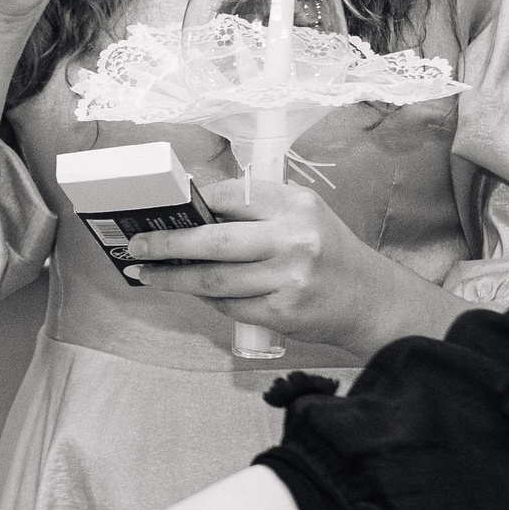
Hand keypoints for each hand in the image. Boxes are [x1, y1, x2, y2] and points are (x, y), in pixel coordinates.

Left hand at [124, 175, 408, 351]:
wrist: (371, 299)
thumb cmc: (329, 252)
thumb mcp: (303, 215)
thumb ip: (255, 209)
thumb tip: (193, 211)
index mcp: (295, 204)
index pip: (229, 196)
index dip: (191, 205)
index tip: (162, 210)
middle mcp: (293, 239)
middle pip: (213, 241)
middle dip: (166, 244)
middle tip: (137, 246)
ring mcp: (288, 279)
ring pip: (214, 280)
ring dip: (174, 278)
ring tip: (148, 274)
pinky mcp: (283, 312)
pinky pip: (229, 305)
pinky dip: (206, 298)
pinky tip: (191, 292)